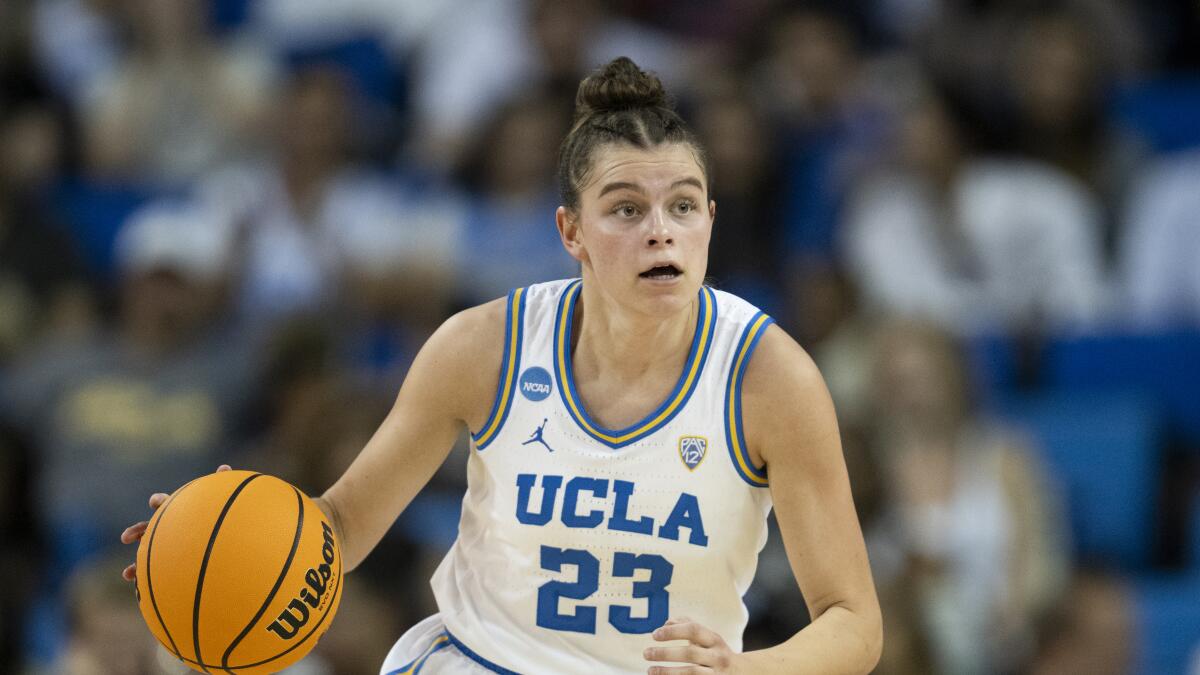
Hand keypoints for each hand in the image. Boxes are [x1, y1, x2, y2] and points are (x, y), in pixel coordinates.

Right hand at [120, 465, 230, 581]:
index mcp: (178, 513)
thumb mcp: (220, 503)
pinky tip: (133, 582)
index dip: (160, 501)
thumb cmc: (222, 522)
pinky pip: (149, 572)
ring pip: (144, 552)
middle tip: (127, 537)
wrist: (224, 549)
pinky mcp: (166, 566)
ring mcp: (165, 548)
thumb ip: (222, 486)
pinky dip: (139, 576)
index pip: (165, 503)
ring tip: (128, 573)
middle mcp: (169, 530)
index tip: (155, 502)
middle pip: (148, 529)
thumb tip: (225, 467)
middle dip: (136, 531)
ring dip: (134, 564)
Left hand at [644, 617, 742, 673]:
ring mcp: (718, 674)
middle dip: (666, 654)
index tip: (654, 634)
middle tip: (646, 653)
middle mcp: (718, 656)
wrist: (744, 674)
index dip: (674, 631)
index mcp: (714, 640)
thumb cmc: (716, 653)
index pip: (694, 630)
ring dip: (668, 673)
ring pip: (691, 673)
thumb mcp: (707, 638)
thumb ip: (687, 626)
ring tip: (650, 670)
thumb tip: (666, 622)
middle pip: (690, 654)